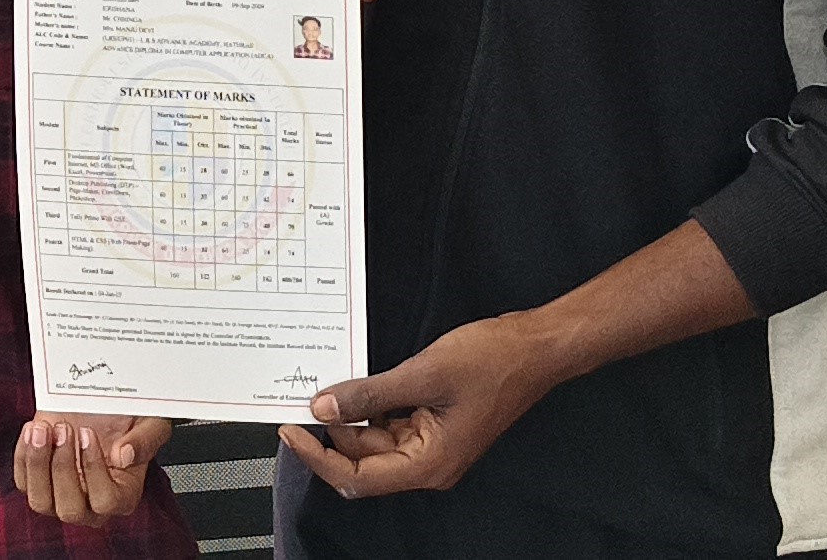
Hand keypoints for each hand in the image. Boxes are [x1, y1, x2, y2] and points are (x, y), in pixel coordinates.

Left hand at [18, 412, 169, 524]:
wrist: (99, 405)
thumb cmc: (128, 418)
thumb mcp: (151, 423)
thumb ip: (145, 440)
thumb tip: (125, 455)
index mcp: (122, 497)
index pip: (105, 502)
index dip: (93, 469)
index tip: (88, 435)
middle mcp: (91, 505)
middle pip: (69, 509)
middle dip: (62, 467)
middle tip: (64, 430)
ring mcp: (61, 496)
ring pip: (40, 501)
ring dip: (38, 463)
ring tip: (43, 429)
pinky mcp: (37, 481)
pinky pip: (23, 481)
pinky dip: (23, 454)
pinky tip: (33, 429)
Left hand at [278, 313, 561, 496]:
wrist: (534, 347)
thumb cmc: (494, 362)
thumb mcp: (422, 374)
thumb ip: (370, 395)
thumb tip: (326, 408)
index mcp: (430, 464)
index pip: (358, 478)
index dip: (319, 458)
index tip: (291, 432)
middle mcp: (430, 462)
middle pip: (363, 462)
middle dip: (331, 434)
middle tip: (301, 400)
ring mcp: (432, 444)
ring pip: (374, 441)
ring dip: (348, 418)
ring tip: (325, 387)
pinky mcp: (433, 424)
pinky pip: (389, 423)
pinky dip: (368, 407)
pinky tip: (352, 385)